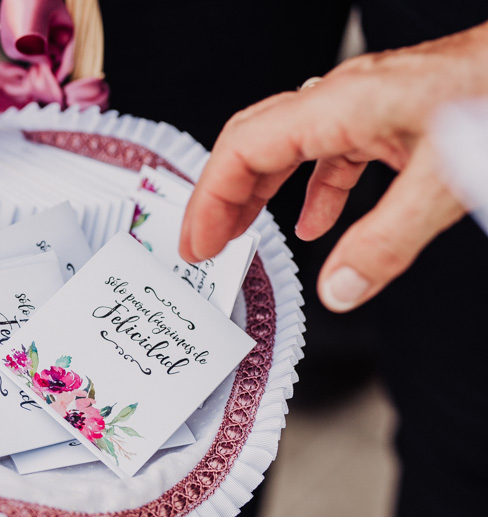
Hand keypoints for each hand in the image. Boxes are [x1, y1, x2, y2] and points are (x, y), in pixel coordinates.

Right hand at [179, 21, 487, 311]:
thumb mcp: (445, 181)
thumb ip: (386, 241)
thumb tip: (337, 290)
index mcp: (338, 106)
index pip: (243, 150)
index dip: (210, 200)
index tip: (197, 245)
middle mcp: (342, 100)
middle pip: (253, 144)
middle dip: (220, 196)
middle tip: (202, 243)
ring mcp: (365, 106)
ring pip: (288, 147)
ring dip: (258, 193)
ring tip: (241, 233)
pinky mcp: (391, 117)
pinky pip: (331, 154)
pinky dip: (313, 192)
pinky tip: (317, 224)